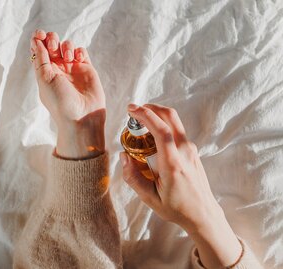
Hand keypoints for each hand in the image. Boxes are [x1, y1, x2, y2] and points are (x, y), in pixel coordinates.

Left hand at [30, 30, 104, 158]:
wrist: (81, 116)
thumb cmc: (60, 102)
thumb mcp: (45, 79)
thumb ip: (41, 58)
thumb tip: (36, 40)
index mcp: (44, 72)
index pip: (39, 50)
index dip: (38, 39)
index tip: (39, 35)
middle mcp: (58, 69)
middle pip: (53, 44)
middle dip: (52, 39)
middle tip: (53, 46)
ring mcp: (72, 68)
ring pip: (67, 46)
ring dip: (66, 46)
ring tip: (68, 58)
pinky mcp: (86, 69)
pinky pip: (82, 52)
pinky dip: (79, 51)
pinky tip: (78, 59)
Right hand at [120, 103, 241, 268]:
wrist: (203, 214)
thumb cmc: (177, 208)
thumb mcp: (150, 198)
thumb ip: (133, 177)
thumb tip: (123, 156)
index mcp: (173, 164)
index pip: (162, 130)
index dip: (146, 115)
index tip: (132, 109)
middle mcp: (185, 152)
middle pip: (171, 117)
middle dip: (151, 108)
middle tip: (134, 111)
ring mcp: (191, 149)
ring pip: (174, 121)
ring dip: (157, 116)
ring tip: (140, 124)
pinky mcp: (192, 150)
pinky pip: (176, 130)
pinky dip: (162, 125)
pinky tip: (151, 137)